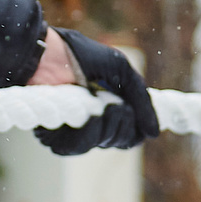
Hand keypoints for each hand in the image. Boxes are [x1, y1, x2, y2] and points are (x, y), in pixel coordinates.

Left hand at [34, 29, 162, 154]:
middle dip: (123, 122)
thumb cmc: (81, 56)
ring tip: (99, 103)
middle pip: (121, 141)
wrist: (46, 52)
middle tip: (114, 103)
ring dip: (106, 124)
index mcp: (109, 110)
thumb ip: (142, 101)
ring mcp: (73, 132)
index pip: (131, 135)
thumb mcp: (121, 71)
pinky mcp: (52, 136)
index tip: (131, 109)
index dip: (137, 127)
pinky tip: (86, 113)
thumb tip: (155, 133)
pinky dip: (86, 131)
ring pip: (101, 144)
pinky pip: (75, 148)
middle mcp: (92, 125)